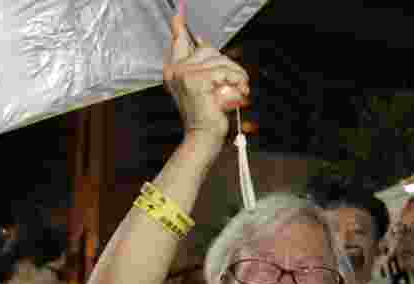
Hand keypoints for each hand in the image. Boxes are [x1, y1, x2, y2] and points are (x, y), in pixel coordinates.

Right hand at [163, 14, 249, 140]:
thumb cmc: (205, 117)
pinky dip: (237, 82)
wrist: (202, 138)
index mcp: (175, 71)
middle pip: (209, 50)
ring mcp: (184, 74)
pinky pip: (225, 71)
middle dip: (228, 65)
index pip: (178, 42)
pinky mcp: (197, 80)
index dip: (179, 28)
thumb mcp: (203, 88)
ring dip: (236, 76)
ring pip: (220, 61)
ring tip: (238, 90)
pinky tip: (238, 92)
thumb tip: (203, 40)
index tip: (179, 15)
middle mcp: (176, 70)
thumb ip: (202, 65)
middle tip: (235, 83)